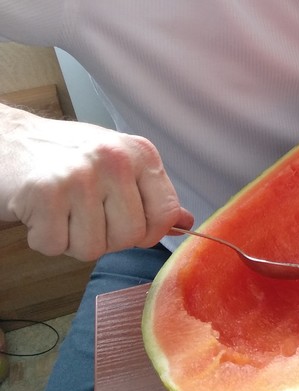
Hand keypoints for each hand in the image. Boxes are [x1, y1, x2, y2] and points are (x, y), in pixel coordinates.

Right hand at [1, 107, 193, 260]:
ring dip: (72, 240)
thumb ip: (152, 196)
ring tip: (61, 211)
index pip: (166, 214)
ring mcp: (80, 175)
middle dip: (105, 237)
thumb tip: (186, 223)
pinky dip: (44, 239)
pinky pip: (56, 246)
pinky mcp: (45, 193)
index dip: (147, 232)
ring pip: (93, 248)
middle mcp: (115, 160)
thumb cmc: (67, 159)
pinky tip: (41, 214)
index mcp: (141, 154)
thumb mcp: (119, 166)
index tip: (125, 223)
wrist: (6, 141)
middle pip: (130, 237)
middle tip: (83, 214)